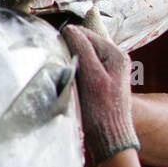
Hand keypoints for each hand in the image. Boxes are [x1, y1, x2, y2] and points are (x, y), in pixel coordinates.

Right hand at [62, 24, 139, 163]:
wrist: (108, 137)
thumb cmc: (100, 109)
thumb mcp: (91, 77)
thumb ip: (82, 50)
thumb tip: (69, 29)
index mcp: (116, 54)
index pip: (86, 34)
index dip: (67, 37)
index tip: (51, 47)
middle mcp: (115, 58)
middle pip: (85, 43)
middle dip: (69, 47)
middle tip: (53, 57)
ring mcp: (108, 70)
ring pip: (83, 54)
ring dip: (69, 58)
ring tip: (58, 67)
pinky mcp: (100, 80)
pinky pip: (84, 66)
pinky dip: (73, 68)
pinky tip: (65, 76)